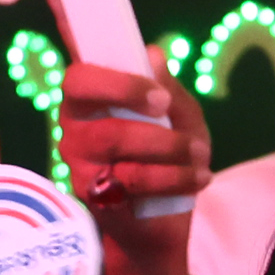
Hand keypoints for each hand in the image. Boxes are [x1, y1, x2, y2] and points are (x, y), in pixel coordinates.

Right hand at [59, 63, 215, 274]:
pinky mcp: (92, 194)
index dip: (113, 77)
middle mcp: (75, 127)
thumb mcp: (180, 117)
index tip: (159, 93)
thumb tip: (154, 55)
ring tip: (200, 155)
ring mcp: (79, 161)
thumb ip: (168, 87)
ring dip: (169, 147)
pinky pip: (131, 180)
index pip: (79, 76)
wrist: (163, 220)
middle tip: (171, 111)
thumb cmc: (167, 156)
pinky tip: (197, 178)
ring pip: (114, 141)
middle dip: (138, 104)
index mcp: (90, 99)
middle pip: (89, 102)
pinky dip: (174, 177)